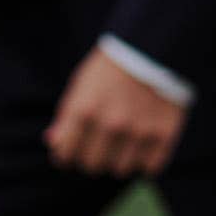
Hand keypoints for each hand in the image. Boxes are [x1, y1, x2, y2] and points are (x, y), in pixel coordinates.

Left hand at [44, 45, 187, 179]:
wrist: (155, 46)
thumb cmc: (112, 66)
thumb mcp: (82, 83)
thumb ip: (66, 116)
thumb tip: (52, 143)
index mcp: (84, 110)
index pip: (66, 155)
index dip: (67, 155)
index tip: (73, 151)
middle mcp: (110, 124)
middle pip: (92, 166)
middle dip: (93, 156)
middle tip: (100, 142)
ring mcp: (138, 132)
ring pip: (120, 169)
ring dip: (119, 158)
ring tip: (124, 138)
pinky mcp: (164, 135)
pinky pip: (148, 168)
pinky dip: (145, 160)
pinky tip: (143, 142)